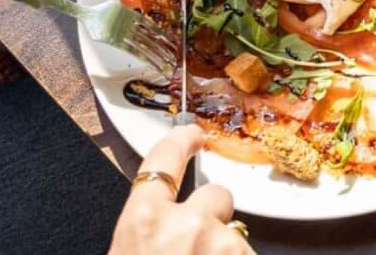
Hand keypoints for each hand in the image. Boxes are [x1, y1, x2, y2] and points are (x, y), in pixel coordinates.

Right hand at [110, 127, 247, 254]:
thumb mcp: (125, 251)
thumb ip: (143, 230)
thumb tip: (155, 228)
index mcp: (144, 221)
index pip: (165, 158)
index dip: (181, 141)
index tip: (192, 133)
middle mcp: (187, 225)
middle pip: (217, 194)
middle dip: (214, 214)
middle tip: (199, 245)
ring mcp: (223, 244)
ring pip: (236, 230)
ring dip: (226, 248)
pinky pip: (250, 250)